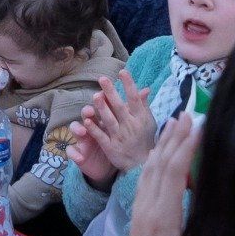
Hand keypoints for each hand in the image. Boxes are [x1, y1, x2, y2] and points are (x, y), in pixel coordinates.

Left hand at [69, 72, 155, 187]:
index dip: (129, 85)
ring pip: (109, 120)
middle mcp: (131, 126)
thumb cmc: (144, 139)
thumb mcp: (148, 122)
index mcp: (141, 118)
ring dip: (101, 108)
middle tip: (102, 78)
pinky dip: (94, 129)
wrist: (141, 164)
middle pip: (120, 107)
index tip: (122, 72)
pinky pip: (101, 137)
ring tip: (95, 95)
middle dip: (111, 93)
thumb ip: (144, 105)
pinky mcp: (111, 148)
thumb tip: (144, 88)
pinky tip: (86, 120)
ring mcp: (120, 137)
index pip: (135, 99)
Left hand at [122, 118, 195, 235]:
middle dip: (174, 136)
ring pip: (149, 169)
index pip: (174, 171)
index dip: (187, 145)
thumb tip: (221, 196)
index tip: (200, 124)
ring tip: (174, 124)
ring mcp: (139, 211)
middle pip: (159, 163)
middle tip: (188, 112)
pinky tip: (158, 154)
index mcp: (164, 217)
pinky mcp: (137, 216)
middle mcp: (147, 209)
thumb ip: (203, 223)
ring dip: (162, 144)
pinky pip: (144, 180)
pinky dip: (153, 161)